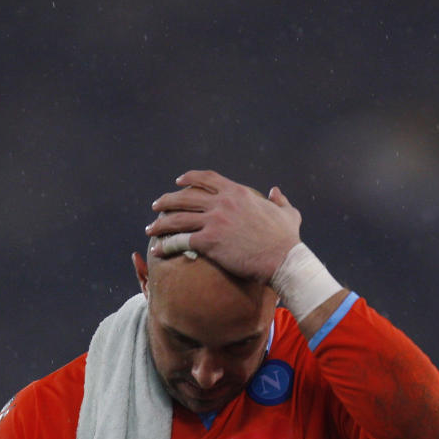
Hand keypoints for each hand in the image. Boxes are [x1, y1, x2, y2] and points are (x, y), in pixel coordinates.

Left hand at [146, 170, 300, 282]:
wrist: (283, 260)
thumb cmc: (287, 240)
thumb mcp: (288, 214)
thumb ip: (280, 200)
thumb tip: (276, 191)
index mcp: (237, 192)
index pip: (207, 179)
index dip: (190, 179)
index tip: (178, 182)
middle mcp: (222, 202)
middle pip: (186, 196)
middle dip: (167, 200)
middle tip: (156, 206)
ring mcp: (214, 221)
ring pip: (178, 218)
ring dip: (161, 222)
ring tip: (150, 228)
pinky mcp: (209, 242)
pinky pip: (180, 240)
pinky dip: (166, 244)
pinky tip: (158, 249)